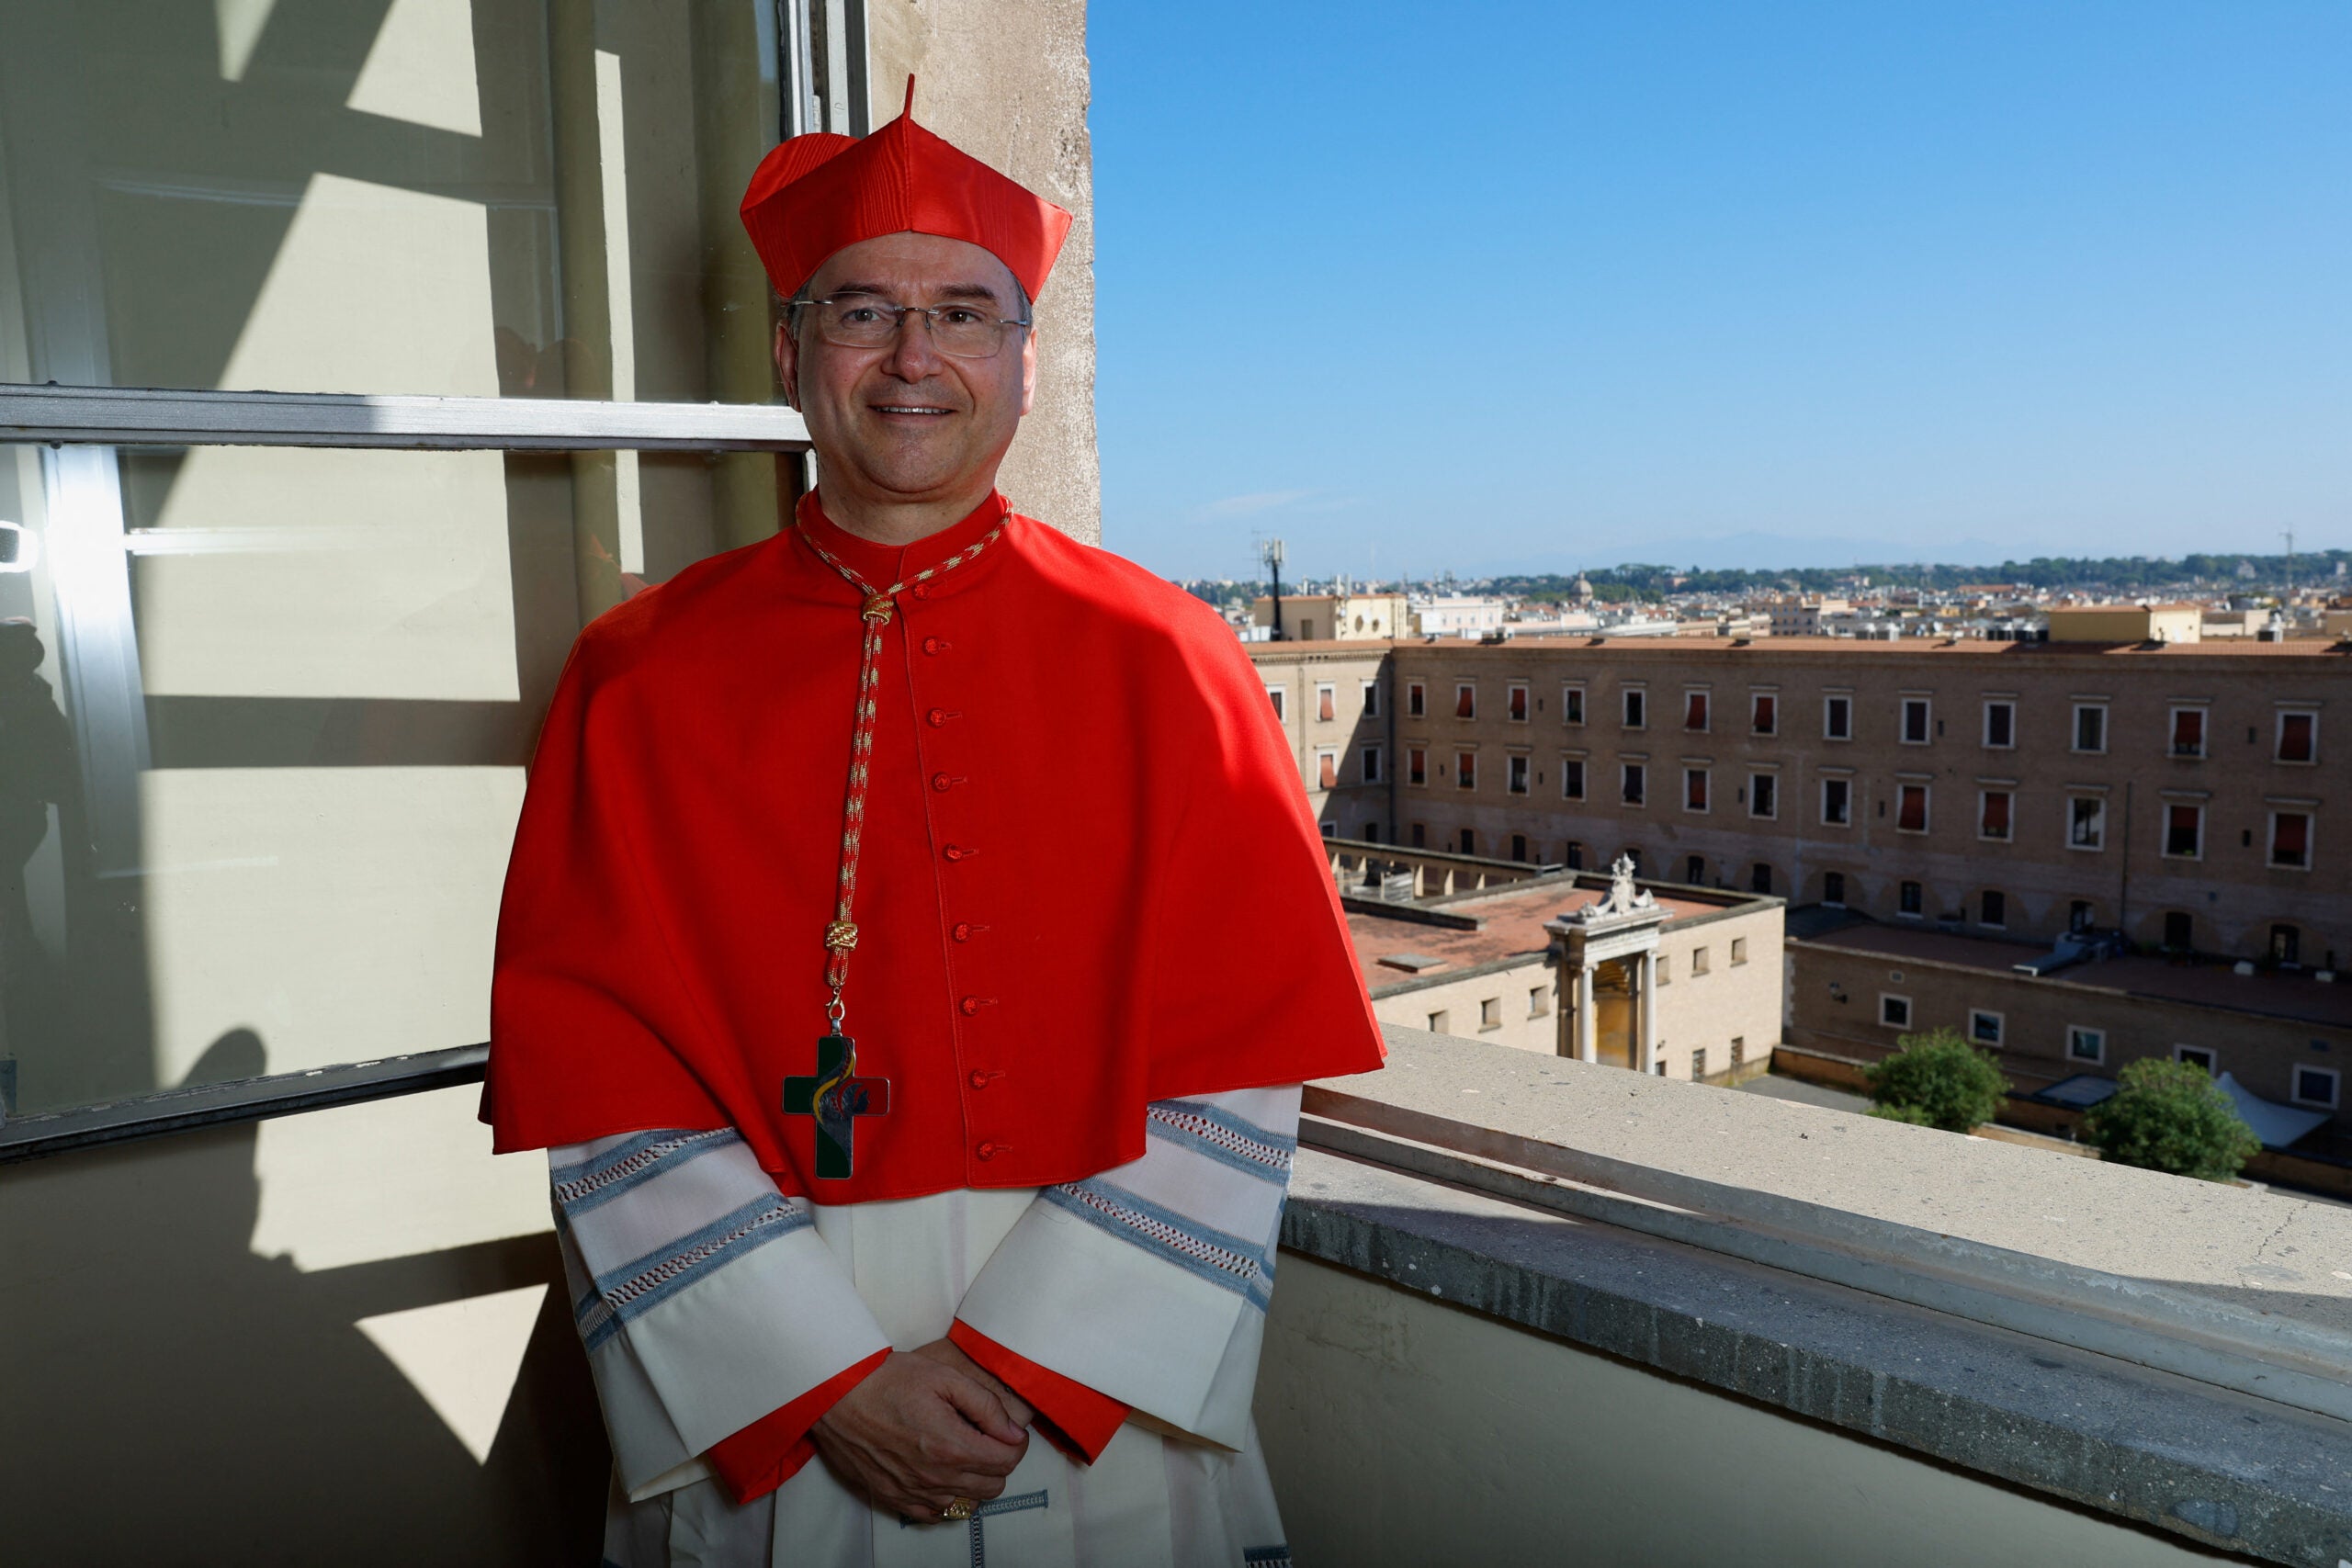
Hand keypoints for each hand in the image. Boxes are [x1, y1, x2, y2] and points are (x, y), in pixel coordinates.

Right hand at [811, 1349, 1028, 1521]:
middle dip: (997, 1461)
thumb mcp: (945, 1378)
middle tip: (982, 1436)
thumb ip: (986, 1406)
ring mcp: (914, 1491)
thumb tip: (1013, 1432)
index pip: (1008, 1461)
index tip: (1005, 1430)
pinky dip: (946, 1497)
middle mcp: (935, 1477)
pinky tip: (939, 1472)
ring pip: (968, 1501)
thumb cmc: (888, 1380)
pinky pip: (936, 1513)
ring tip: (959, 1450)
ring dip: (973, 1479)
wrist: (837, 1394)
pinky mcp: (894, 1498)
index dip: (1015, 1443)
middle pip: (993, 1485)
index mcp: (951, 1446)